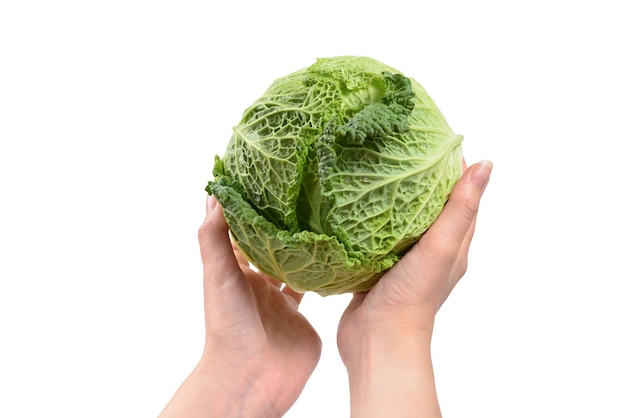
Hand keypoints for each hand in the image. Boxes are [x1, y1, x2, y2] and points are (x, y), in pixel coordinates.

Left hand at [159, 196, 321, 417]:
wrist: (252, 376)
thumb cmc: (229, 327)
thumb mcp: (218, 274)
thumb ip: (214, 236)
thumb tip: (215, 194)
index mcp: (237, 272)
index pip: (244, 233)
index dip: (252, 210)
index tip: (266, 183)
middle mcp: (259, 284)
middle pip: (273, 248)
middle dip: (284, 226)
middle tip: (303, 196)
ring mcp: (281, 302)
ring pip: (296, 267)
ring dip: (307, 248)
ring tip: (324, 220)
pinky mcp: (303, 318)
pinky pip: (315, 290)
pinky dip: (325, 274)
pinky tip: (337, 255)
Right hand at [336, 160, 491, 417]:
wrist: (378, 341)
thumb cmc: (413, 298)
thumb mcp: (441, 247)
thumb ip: (460, 208)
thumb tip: (486, 165)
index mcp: (454, 245)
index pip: (463, 198)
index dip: (455, 168)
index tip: (439, 139)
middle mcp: (432, 252)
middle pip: (433, 206)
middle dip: (423, 178)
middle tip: (403, 147)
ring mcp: (405, 261)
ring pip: (403, 221)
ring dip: (396, 198)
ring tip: (378, 168)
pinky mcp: (379, 267)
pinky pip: (378, 236)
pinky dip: (373, 219)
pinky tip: (355, 204)